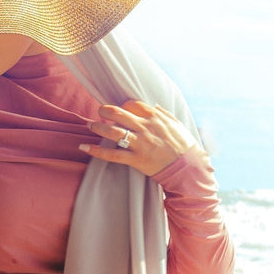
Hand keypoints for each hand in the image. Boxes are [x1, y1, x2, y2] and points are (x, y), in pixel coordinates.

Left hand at [79, 99, 201, 176]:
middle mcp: (145, 128)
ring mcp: (140, 144)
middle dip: (105, 110)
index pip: (132, 104)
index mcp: (155, 118)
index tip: (121, 111)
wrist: (189, 169)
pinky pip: (112, 155)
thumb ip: (164, 114)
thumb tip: (154, 106)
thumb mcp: (177, 125)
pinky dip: (96, 151)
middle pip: (118, 113)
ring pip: (113, 132)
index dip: (123, 106)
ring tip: (90, 126)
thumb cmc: (185, 147)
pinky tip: (84, 147)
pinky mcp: (136, 159)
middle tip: (100, 111)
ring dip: (98, 127)